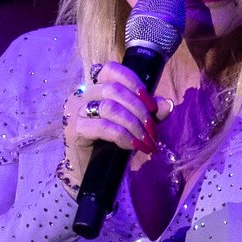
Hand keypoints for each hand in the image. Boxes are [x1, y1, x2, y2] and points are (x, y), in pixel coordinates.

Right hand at [62, 62, 169, 182]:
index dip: (133, 82)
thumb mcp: (137, 125)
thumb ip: (152, 113)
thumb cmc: (113, 143)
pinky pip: (103, 126)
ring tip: (145, 141)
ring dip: (133, 125)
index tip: (151, 105)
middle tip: (152, 132)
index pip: (112, 70)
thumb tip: (166, 104)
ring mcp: (75, 110)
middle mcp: (82, 94)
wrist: (94, 171)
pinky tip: (133, 146)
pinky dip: (123, 136)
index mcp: (96, 87)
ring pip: (110, 107)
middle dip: (140, 111)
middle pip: (114, 90)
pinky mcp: (74, 128)